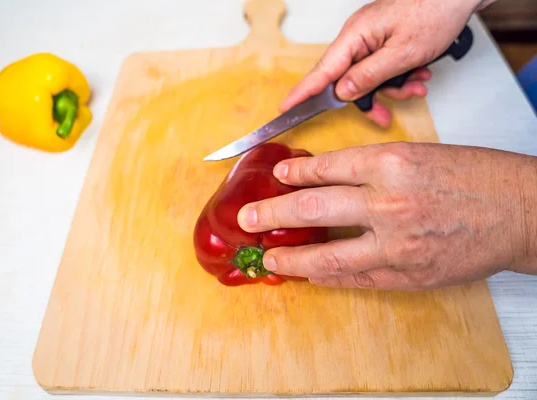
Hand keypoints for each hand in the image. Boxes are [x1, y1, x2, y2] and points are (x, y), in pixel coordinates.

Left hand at [237, 142, 536, 289]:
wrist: (521, 212)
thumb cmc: (476, 178)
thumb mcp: (419, 154)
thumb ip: (371, 168)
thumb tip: (328, 178)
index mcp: (391, 163)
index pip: (325, 168)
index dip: (294, 173)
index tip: (277, 176)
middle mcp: (388, 202)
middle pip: (312, 208)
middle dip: (272, 213)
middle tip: (248, 217)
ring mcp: (396, 243)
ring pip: (328, 254)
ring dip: (291, 258)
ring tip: (268, 258)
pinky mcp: (406, 274)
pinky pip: (356, 278)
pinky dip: (328, 276)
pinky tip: (310, 274)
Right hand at [280, 0, 487, 127]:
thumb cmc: (435, 11)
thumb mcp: (402, 53)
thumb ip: (369, 76)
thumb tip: (341, 93)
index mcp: (355, 35)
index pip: (321, 71)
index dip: (303, 92)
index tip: (285, 108)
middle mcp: (357, 36)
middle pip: (346, 80)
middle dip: (370, 97)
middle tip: (384, 114)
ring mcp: (370, 38)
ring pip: (367, 77)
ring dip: (392, 87)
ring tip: (417, 83)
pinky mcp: (382, 40)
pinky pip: (380, 68)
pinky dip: (398, 76)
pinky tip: (417, 73)